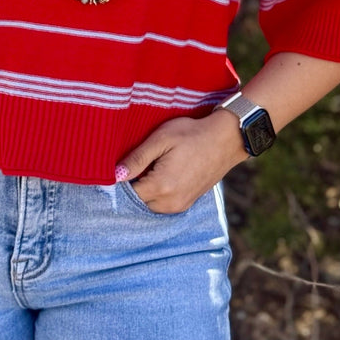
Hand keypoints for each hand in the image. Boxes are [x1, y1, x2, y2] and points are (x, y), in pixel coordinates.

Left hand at [116, 111, 248, 213]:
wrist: (225, 139)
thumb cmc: (192, 134)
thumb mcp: (161, 139)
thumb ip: (137, 159)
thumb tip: (114, 175)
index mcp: (161, 186)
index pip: (128, 193)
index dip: (121, 180)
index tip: (121, 165)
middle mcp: (171, 202)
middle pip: (139, 201)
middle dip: (134, 186)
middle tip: (138, 162)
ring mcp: (181, 205)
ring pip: (151, 205)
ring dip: (146, 190)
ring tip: (152, 166)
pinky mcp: (188, 203)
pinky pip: (164, 205)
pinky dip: (158, 193)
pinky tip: (162, 173)